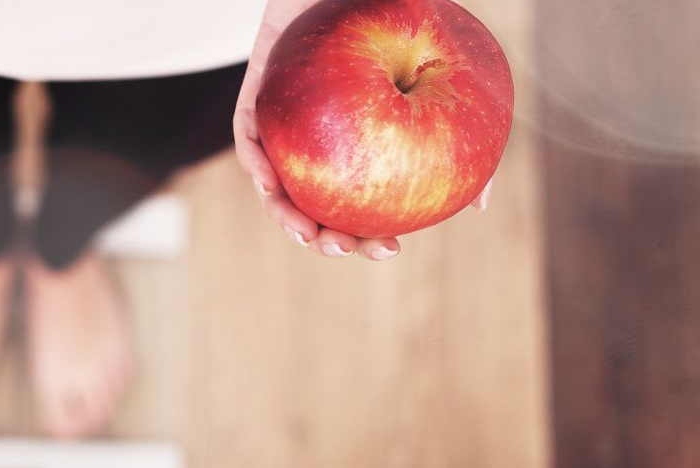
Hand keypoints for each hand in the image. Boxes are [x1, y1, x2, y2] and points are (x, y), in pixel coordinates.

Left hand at [232, 0, 490, 260]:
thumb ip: (458, 136)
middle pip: (315, 206)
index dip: (372, 236)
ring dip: (285, 215)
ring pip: (277, 184)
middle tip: (342, 247)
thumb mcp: (440, 76)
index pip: (364, 205)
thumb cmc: (401, 16)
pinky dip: (256, 161)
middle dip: (325, 238)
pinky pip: (247, 137)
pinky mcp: (257, 97)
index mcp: (363, 146)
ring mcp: (287, 124)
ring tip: (306, 231)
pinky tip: (269, 180)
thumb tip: (480, 207)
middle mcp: (323, 141)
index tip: (390, 248)